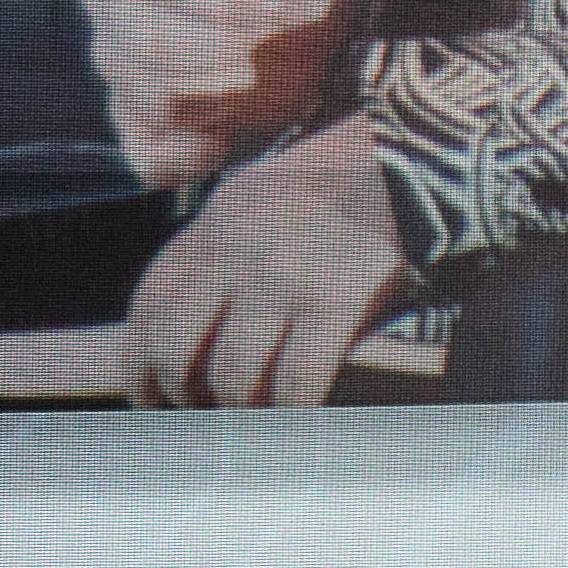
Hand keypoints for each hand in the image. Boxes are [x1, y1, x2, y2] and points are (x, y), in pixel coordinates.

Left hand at [123, 116, 412, 406]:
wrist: (429, 152)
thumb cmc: (360, 176)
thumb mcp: (272, 190)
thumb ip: (231, 241)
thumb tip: (206, 316)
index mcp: (219, 218)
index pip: (150, 304)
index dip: (137, 361)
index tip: (150, 393)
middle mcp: (238, 248)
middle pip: (175, 346)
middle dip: (181, 393)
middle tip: (202, 413)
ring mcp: (285, 276)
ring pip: (232, 374)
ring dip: (241, 408)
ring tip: (259, 415)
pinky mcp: (339, 300)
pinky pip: (297, 379)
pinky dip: (294, 408)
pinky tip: (303, 412)